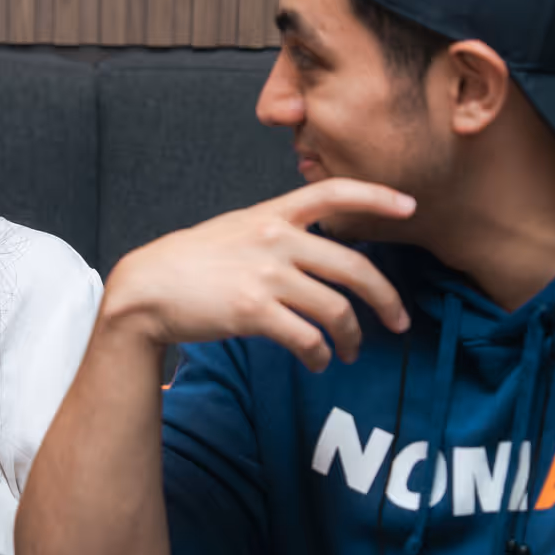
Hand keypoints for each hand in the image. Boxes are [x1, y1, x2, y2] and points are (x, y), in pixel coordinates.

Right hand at [103, 178, 415, 371]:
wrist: (146, 289)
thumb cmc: (189, 264)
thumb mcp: (235, 230)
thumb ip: (275, 233)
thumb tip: (314, 252)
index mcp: (271, 214)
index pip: (333, 192)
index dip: (376, 196)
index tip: (409, 206)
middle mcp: (274, 239)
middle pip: (354, 267)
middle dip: (386, 299)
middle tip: (399, 320)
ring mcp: (266, 275)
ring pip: (337, 310)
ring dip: (352, 338)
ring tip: (350, 351)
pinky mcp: (254, 311)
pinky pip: (307, 339)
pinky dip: (320, 357)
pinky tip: (318, 362)